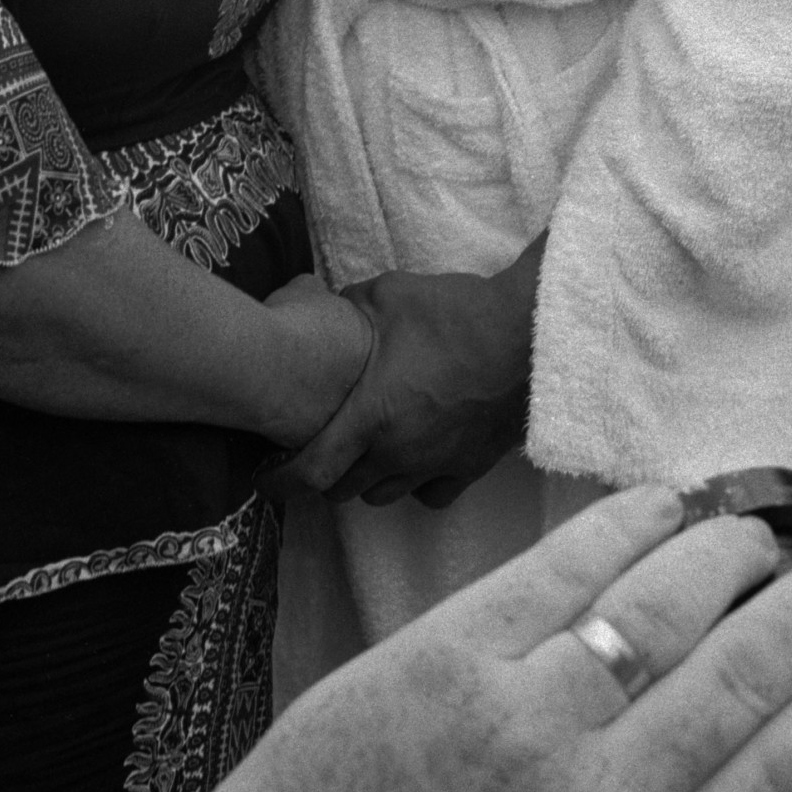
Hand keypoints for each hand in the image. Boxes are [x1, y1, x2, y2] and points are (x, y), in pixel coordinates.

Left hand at [272, 240, 540, 508]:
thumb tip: (322, 306)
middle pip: (344, 490)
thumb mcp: (388, 295)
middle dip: (322, 475)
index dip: (279, 483)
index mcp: (370, 416)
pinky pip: (430, 495)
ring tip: (362, 452)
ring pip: (384, 496)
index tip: (262, 479)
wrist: (529, 336)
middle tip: (315, 451)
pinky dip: (414, 483)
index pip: (311, 471)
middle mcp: (399, 453)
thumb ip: (347, 309)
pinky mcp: (471, 467)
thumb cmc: (455, 313)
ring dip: (366, 479)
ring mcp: (437, 465)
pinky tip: (413, 458)